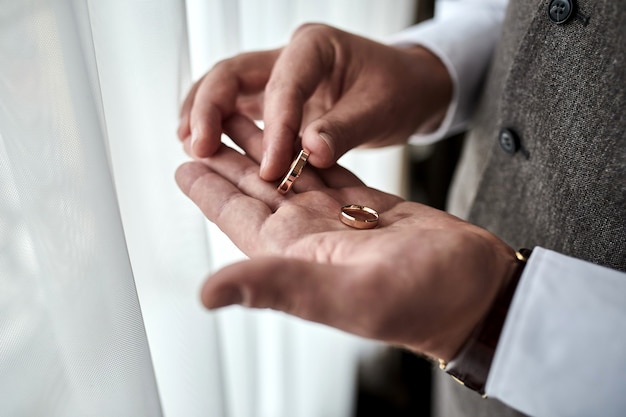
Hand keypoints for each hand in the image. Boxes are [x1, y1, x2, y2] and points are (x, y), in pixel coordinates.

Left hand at [176, 115, 517, 360]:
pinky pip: (327, 168)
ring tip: (244, 116)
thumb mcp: (342, 294)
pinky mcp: (368, 204)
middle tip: (205, 126)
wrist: (473, 290)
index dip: (208, 191)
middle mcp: (309, 235)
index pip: (238, 216)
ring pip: (290, 173)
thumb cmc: (418, 301)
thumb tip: (207, 293)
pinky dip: (308, 148)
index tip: (183, 165)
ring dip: (265, 145)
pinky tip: (296, 133)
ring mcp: (338, 219)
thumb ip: (276, 285)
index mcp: (294, 253)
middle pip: (257, 188)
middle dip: (229, 157)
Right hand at [177, 24, 451, 180]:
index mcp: (315, 47)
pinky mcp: (274, 98)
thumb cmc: (397, 90)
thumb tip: (311, 152)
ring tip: (189, 145)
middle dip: (210, 108)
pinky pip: (237, 106)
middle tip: (198, 146)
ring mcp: (277, 75)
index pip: (284, 86)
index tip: (270, 169)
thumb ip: (345, 129)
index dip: (274, 129)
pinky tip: (204, 145)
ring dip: (203, 114)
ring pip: (226, 87)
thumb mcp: (380, 108)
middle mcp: (288, 55)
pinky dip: (218, 124)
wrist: (405, 87)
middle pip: (233, 73)